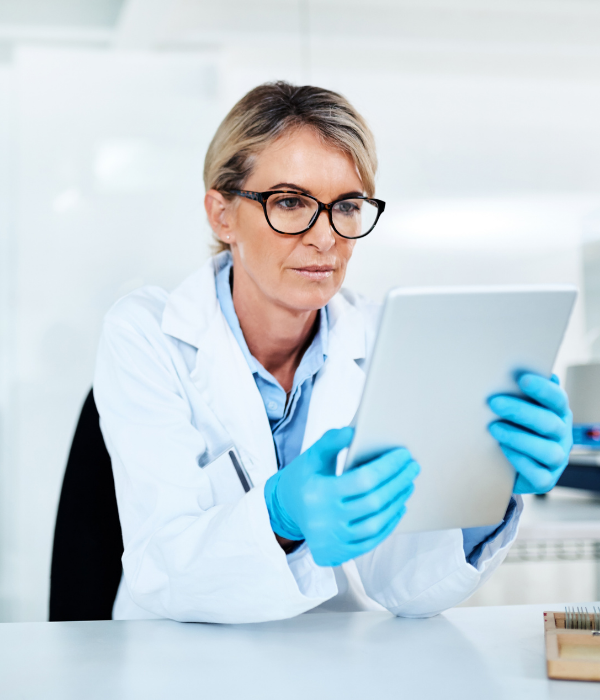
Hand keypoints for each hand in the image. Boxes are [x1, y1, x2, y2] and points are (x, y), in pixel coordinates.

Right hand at [264, 427, 419, 566]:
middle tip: (413, 467)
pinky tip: (397, 507)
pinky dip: (388, 524)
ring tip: (408, 484)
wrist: (283, 510)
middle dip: (398, 482)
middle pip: (374, 502)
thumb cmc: (303, 478)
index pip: (362, 480)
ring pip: (375, 524)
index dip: (387, 466)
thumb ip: (331, 441)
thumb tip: (353, 431)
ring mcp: (331, 541)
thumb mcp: (312, 456)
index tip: (403, 454)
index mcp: (317, 494)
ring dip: (397, 503)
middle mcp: (323, 521)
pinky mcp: (336, 553)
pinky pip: (370, 541)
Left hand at [488, 373, 572, 494]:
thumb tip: (515, 370)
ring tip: (493, 428)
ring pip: (547, 450)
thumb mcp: (519, 410)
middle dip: (521, 411)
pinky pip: (538, 474)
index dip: (543, 389)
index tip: (522, 379)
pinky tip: (503, 449)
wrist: (508, 464)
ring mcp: (557, 460)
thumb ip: (520, 393)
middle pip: (550, 423)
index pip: (557, 400)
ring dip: (519, 438)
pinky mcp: (546, 480)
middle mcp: (562, 436)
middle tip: (494, 402)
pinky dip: (520, 461)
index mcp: (559, 414)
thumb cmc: (514, 427)